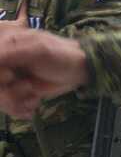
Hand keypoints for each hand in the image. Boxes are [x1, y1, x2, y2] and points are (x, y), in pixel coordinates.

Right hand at [0, 0, 88, 118]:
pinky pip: (9, 107)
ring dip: (16, 101)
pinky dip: (20, 108)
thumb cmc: (61, 55)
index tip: (11, 76)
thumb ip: (13, 52)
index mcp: (7, 48)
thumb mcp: (39, 50)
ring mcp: (10, 81)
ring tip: (34, 95)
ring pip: (0, 98)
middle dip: (8, 92)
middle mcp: (5, 64)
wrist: (78, 71)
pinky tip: (34, 103)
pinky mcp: (18, 94)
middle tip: (28, 86)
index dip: (0, 74)